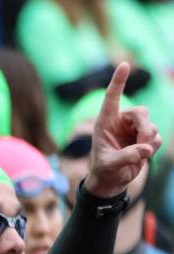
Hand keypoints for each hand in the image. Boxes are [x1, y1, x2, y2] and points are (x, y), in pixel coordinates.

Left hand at [85, 62, 161, 198]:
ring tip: (137, 154)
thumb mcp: (109, 165)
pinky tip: (143, 155)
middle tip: (143, 144)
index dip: (118, 81)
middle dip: (144, 127)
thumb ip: (126, 156)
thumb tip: (147, 149)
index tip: (124, 65)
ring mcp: (134, 129)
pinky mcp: (146, 138)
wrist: (111, 181)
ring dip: (147, 140)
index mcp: (105, 122)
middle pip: (141, 112)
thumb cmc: (103, 170)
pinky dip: (153, 147)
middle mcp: (121, 122)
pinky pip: (157, 137)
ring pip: (151, 126)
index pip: (112, 98)